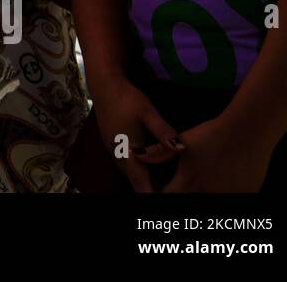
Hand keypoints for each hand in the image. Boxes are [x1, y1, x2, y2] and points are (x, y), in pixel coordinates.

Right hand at [92, 78, 184, 192]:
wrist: (105, 84)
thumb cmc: (127, 98)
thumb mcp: (148, 112)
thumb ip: (163, 131)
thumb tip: (182, 148)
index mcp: (127, 149)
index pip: (139, 179)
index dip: (149, 192)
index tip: (160, 201)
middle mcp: (118, 152)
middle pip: (133, 178)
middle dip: (146, 188)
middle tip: (166, 193)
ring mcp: (112, 147)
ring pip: (127, 171)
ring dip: (140, 178)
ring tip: (157, 186)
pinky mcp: (111, 142)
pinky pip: (123, 163)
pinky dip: (134, 169)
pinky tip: (144, 166)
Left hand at [162, 116, 272, 192]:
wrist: (248, 131)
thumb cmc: (213, 134)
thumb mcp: (182, 141)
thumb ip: (157, 153)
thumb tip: (134, 155)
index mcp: (189, 182)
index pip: (167, 197)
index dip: (160, 193)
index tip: (160, 187)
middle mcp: (208, 194)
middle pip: (188, 202)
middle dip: (180, 194)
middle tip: (179, 185)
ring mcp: (229, 196)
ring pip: (209, 203)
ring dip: (201, 194)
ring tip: (201, 181)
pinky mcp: (247, 194)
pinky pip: (231, 199)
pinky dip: (223, 192)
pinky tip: (222, 181)